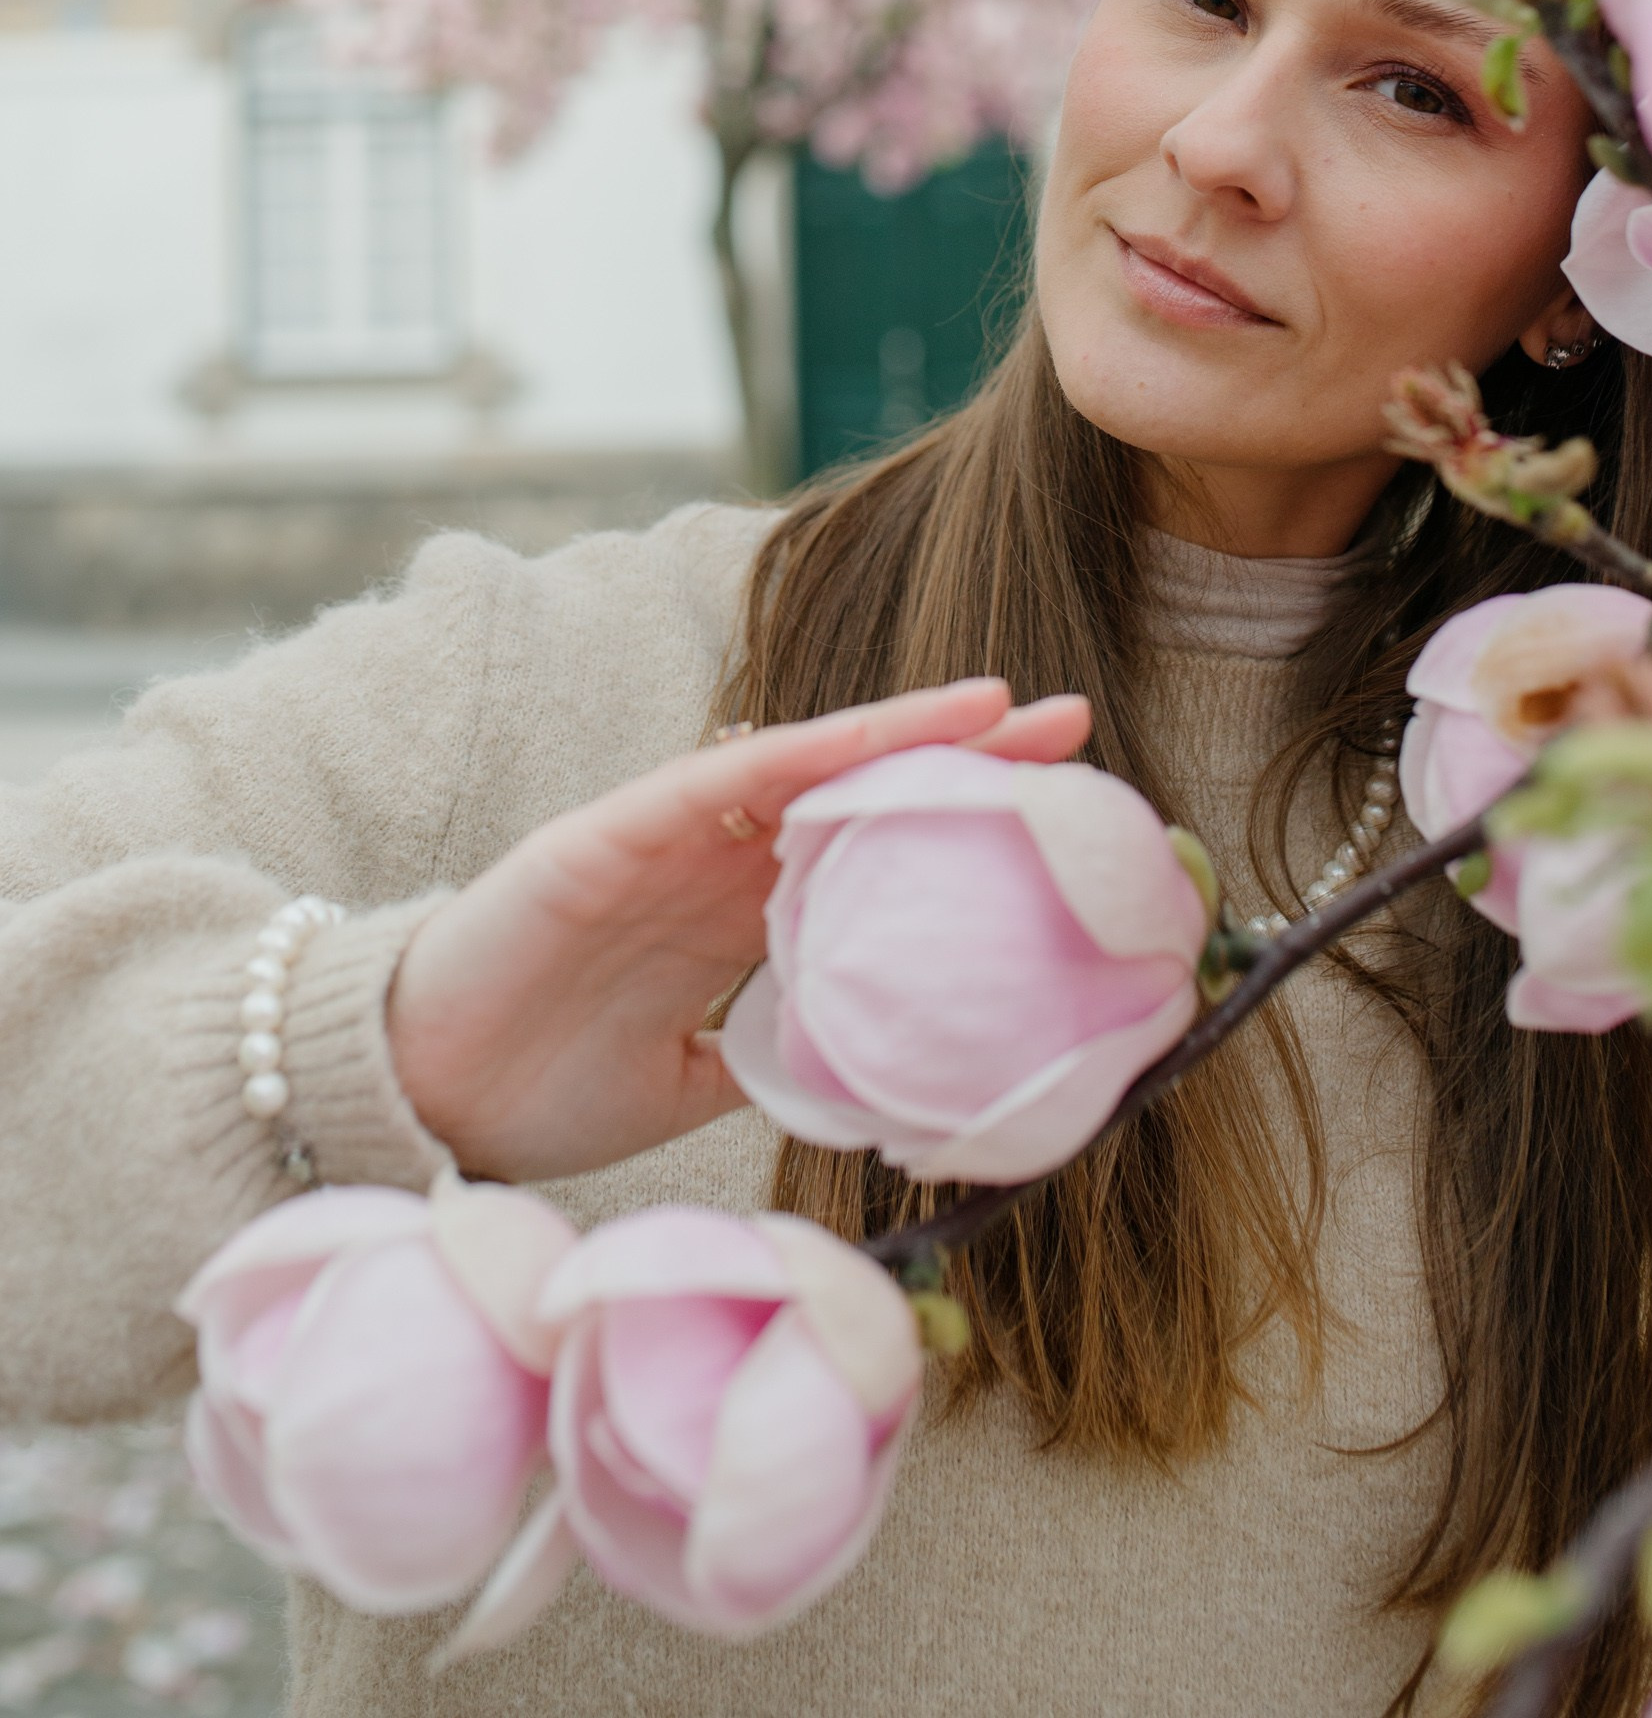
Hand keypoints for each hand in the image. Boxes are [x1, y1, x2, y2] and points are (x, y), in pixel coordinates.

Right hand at [385, 678, 1090, 1181]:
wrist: (423, 1096)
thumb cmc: (543, 1083)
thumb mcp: (689, 1084)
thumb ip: (769, 1060)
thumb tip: (871, 1089)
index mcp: (739, 915)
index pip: (872, 852)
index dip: (958, 825)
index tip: (1061, 814)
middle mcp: (716, 861)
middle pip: (862, 790)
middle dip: (965, 757)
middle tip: (1076, 728)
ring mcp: (665, 836)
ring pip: (805, 766)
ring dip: (901, 733)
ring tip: (1000, 708)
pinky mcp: (608, 836)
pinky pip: (711, 785)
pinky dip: (790, 757)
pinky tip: (862, 739)